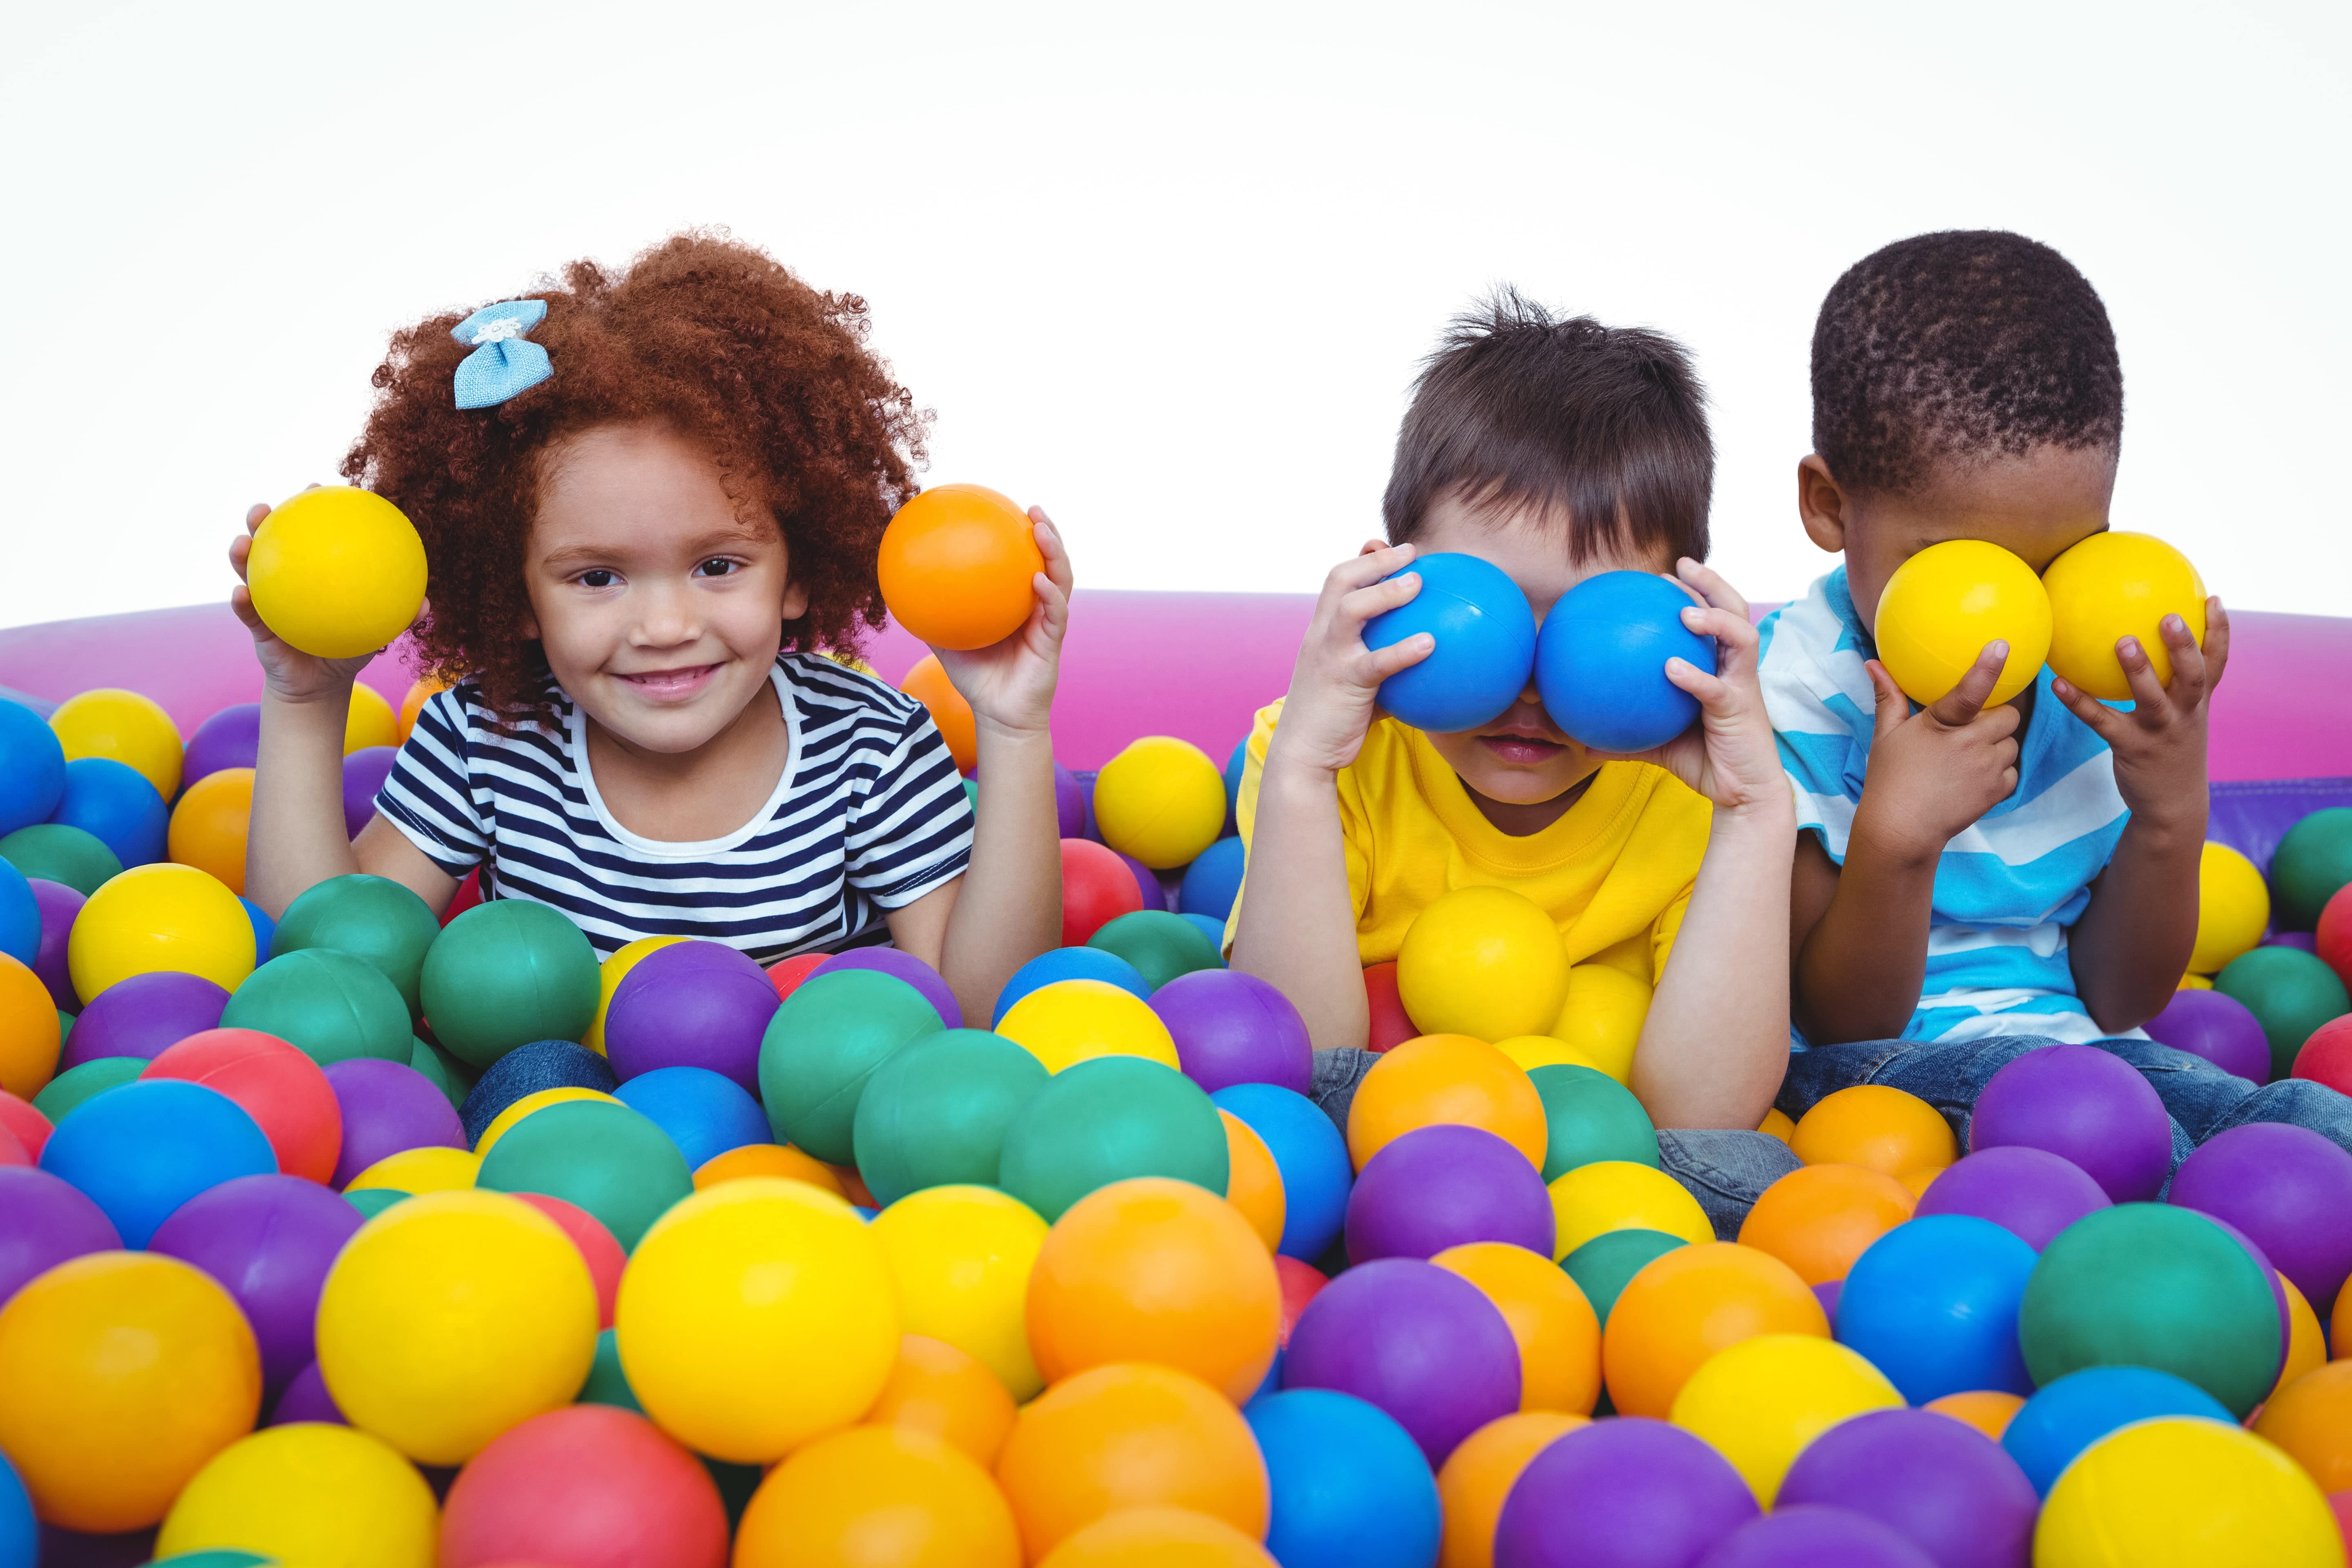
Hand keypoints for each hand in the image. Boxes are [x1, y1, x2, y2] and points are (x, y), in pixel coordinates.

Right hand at [229, 497, 415, 705]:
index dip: (310, 508)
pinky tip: (240, 594)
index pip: (309, 533)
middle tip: (264, 507)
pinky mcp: (255, 625)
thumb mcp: (373, 631)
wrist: (319, 683)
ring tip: (242, 542)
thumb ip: (396, 615)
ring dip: (240, 553)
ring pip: (247, 569)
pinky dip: (241, 602)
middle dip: (262, 519)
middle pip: (268, 540)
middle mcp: (284, 578)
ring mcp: (266, 598)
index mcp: (311, 572)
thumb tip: (426, 605)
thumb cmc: (347, 648)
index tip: (315, 487)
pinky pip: (246, 612)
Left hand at [934, 508, 1072, 739]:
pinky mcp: (1053, 641)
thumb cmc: (975, 678)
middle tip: (1032, 509)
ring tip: (1042, 531)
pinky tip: (1037, 580)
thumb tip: (901, 587)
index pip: (1024, 561)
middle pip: (1050, 561)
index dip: (1022, 535)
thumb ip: (932, 614)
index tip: (1009, 508)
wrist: (997, 715)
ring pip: (1061, 579)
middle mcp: (1037, 606)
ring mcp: (1048, 621)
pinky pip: (1055, 612)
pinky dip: (1050, 594)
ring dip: (1055, 553)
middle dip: (1047, 531)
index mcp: (1017, 602)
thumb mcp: (946, 641)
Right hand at [1262, 542, 1432, 777]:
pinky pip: (1378, 661)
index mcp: (1321, 632)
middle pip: (1340, 581)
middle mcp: (1321, 636)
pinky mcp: (1344, 683)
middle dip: (1375, 561)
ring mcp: (1330, 657)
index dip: (1363, 559)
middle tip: (1411, 552)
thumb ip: (1379, 663)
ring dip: (1386, 591)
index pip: (1337, 582)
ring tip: (1418, 583)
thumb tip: (1423, 653)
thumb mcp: (1353, 682)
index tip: (1389, 546)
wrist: (1302, 754)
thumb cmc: (1334, 720)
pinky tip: (1431, 644)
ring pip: (1352, 609)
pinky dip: (1404, 650)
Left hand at [1592, 559, 1789, 817]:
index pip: (1713, 616)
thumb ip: (1623, 734)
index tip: (1662, 576)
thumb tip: (1577, 740)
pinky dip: (1695, 676)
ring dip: (1714, 618)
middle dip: (1712, 582)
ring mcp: (1743, 686)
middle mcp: (1736, 669)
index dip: (1694, 589)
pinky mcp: (1742, 710)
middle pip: (1734, 610)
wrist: (1741, 794)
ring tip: (1685, 611)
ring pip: (1741, 636)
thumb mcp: (1656, 743)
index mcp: (1720, 666)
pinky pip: (1717, 688)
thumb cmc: (1702, 761)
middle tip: (1680, 565)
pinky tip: (1671, 668)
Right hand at [1850, 642, 2021, 863]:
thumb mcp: (1885, 735)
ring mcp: (1986, 769)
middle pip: (2008, 716)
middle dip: (1996, 718)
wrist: (1901, 830)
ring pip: (2012, 744)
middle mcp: (1970, 744)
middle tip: (1973, 727)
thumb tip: (1873, 663)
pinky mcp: (1997, 792)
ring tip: (1969, 757)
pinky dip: (1999, 773)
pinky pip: (2013, 772)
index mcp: (1941, 725)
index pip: (1971, 691)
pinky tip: (1974, 778)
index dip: (1988, 667)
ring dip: (1997, 746)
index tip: (2001, 645)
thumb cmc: (1890, 779)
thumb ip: (1888, 697)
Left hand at [2051, 599, 2227, 834]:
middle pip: (2192, 676)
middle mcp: (2185, 715)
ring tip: (2122, 642)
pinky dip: (2079, 702)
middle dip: (2185, 646)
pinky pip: (2101, 721)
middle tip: (2170, 615)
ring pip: (2152, 699)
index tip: (2211, 598)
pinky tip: (2057, 683)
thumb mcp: (2182, 719)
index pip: (2216, 663)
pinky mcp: (2131, 749)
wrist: (2173, 806)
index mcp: (2198, 703)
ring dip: (2139, 670)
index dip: (2219, 631)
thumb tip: (2143, 644)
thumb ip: (2171, 686)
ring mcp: (2160, 733)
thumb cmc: (2171, 751)